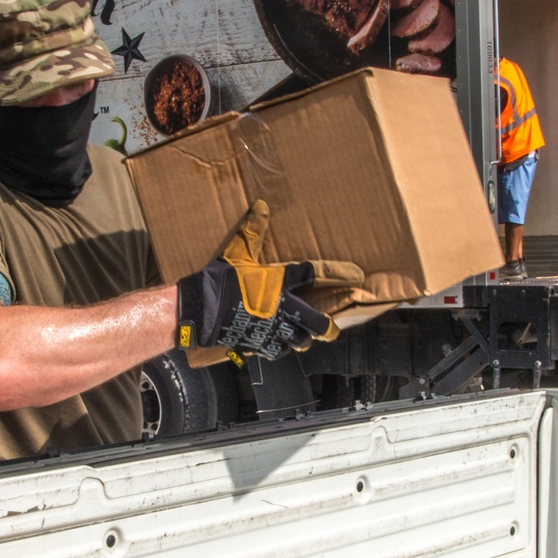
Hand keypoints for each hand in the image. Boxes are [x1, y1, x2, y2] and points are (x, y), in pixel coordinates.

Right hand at [176, 200, 361, 359]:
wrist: (201, 309)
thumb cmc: (220, 280)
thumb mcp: (236, 252)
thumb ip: (252, 231)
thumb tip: (261, 206)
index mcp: (280, 283)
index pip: (316, 273)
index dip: (339, 273)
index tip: (356, 274)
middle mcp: (283, 309)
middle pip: (318, 323)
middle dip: (329, 327)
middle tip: (333, 328)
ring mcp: (272, 330)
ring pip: (301, 341)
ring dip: (304, 338)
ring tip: (303, 336)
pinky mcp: (259, 344)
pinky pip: (278, 351)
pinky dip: (281, 348)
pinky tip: (279, 344)